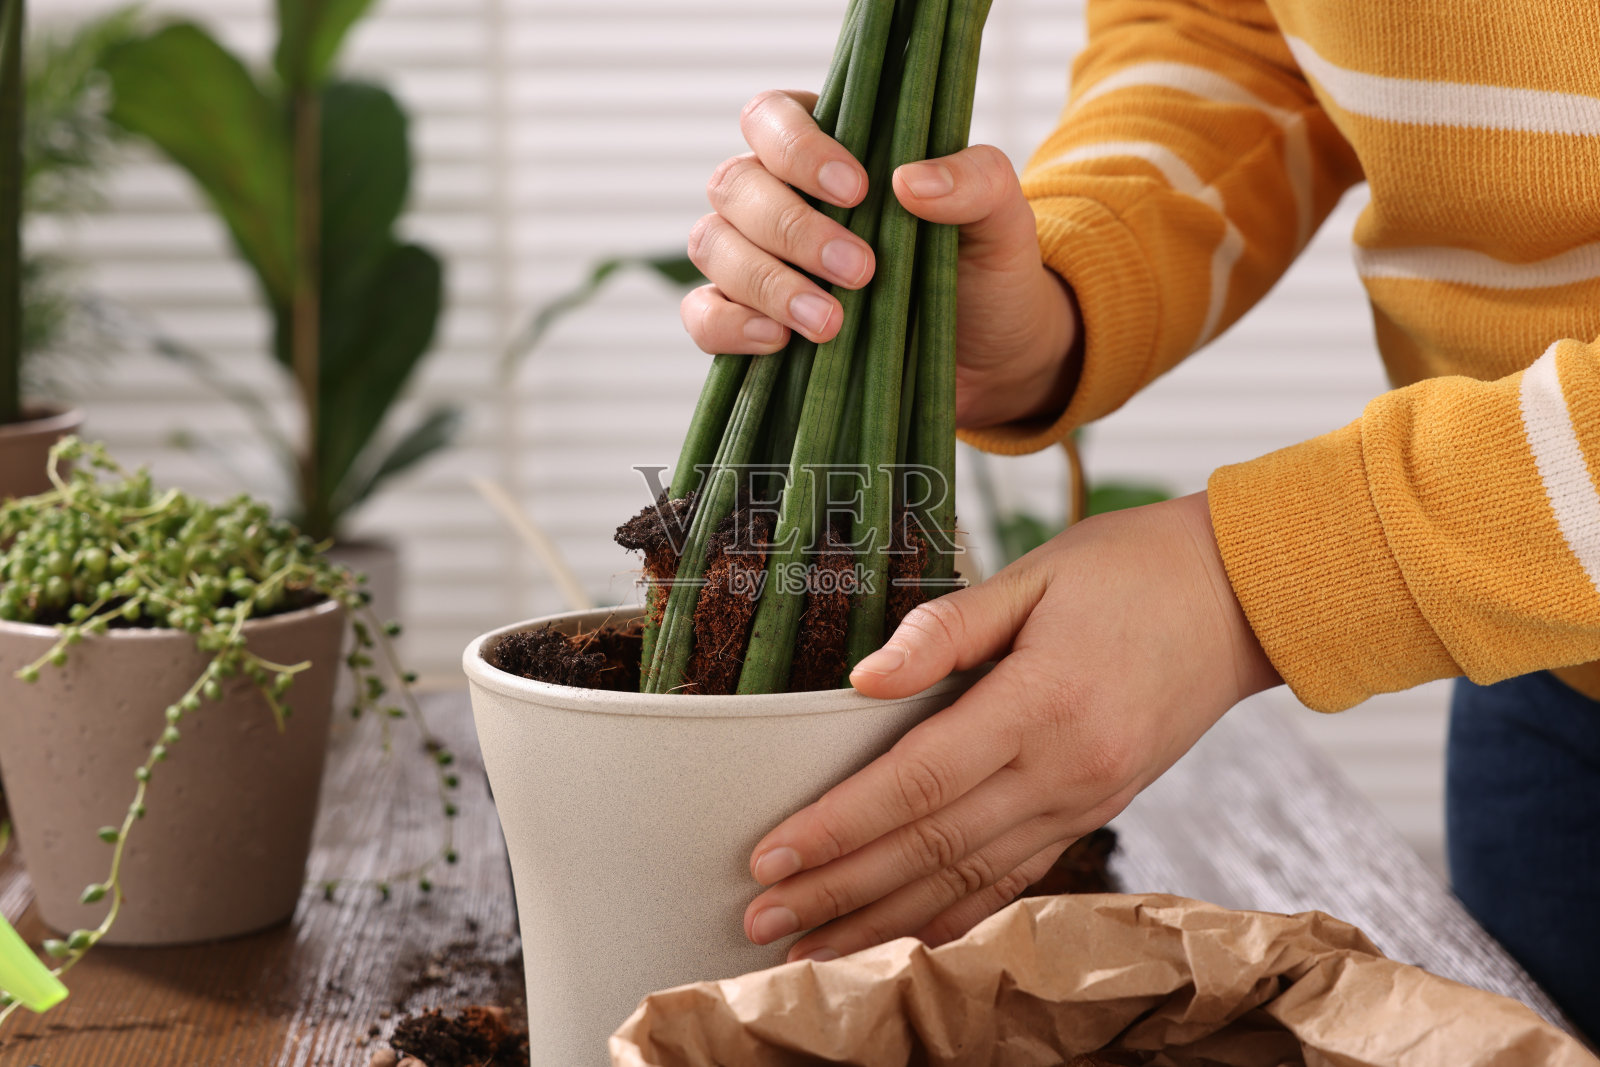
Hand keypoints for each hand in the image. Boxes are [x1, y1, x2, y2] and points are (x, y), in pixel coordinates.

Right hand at [683, 89, 1081, 428]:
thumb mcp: (1002, 219)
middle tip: (860, 271)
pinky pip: (703, 315)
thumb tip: (908, 181)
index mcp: (827, 148)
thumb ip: (974, 180)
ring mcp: (755, 260)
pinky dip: (729, 325)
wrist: (991, 358)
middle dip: (792, 229)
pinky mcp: (749, 323)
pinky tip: (779, 341)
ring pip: (712, 246)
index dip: (798, 149)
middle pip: (734, 185)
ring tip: (830, 322)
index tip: (857, 189)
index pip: (770, 119)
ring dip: (764, 282)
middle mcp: (777, 196)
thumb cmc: (985, 271)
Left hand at [741, 492, 1280, 960]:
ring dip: (887, 921)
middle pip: (931, 847)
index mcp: (1041, 703)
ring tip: (814, 950)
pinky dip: (960, 918)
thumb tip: (864, 679)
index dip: (838, 826)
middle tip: (762, 921)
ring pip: (970, 880)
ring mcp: (1086, 801)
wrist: (1243, 598)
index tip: (772, 856)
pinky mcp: (1098, 810)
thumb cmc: (1133, 571)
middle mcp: (1065, 770)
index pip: (917, 782)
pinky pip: (1018, 879)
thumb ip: (946, 630)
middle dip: (840, 891)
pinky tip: (911, 940)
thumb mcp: (1036, 575)